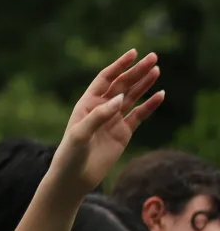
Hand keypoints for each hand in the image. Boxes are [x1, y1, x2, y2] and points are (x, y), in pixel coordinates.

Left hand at [50, 50, 163, 195]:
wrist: (74, 178)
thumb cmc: (70, 154)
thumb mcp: (80, 134)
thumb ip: (99, 115)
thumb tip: (120, 98)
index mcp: (87, 104)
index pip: (105, 79)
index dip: (119, 66)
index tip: (133, 53)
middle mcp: (101, 109)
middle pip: (122, 85)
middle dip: (136, 71)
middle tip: (153, 58)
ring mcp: (113, 120)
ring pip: (132, 97)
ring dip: (144, 84)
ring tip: (156, 71)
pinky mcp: (123, 133)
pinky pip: (139, 115)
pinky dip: (150, 105)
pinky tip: (160, 95)